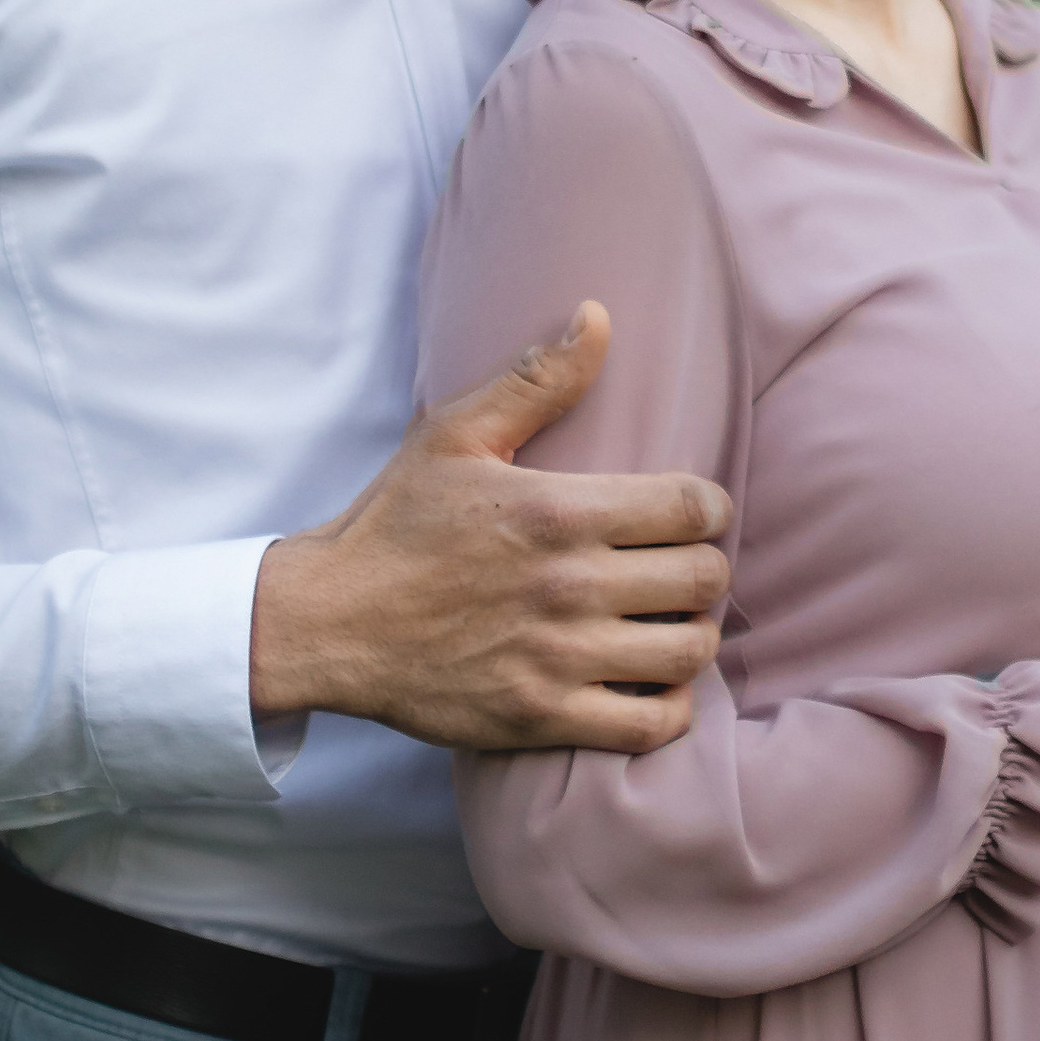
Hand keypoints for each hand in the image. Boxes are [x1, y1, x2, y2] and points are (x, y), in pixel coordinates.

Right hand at [250, 303, 731, 752]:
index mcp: (556, 512)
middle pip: (703, 579)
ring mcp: (559, 659)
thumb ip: (536, 378)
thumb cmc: (395, 523)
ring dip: (693, 633)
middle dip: (705, 567)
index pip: (693, 508)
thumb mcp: (455, 433)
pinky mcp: (543, 717)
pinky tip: (650, 679)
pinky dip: (669, 705)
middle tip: (678, 565)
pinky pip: (650, 724)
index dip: (711, 507)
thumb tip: (599, 315)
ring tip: (668, 620)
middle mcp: (568, 586)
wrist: (329, 622)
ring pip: (689, 652)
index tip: (693, 512)